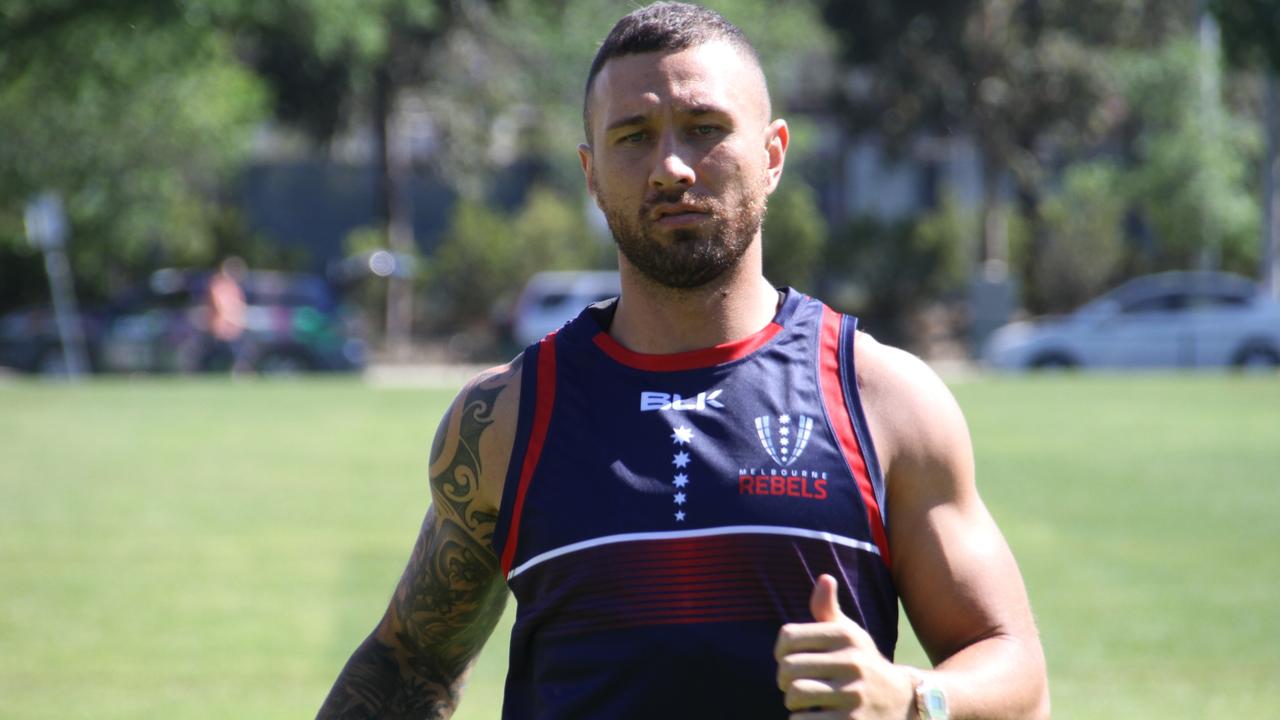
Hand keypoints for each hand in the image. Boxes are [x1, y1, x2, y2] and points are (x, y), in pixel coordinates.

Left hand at [774, 574, 915, 718]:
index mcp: (846, 636)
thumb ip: (828, 610)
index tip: (787, 660)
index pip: (789, 636)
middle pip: (789, 667)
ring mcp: (854, 694)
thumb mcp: (850, 635)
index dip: (780, 651)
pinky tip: (813, 716)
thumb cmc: (862, 664)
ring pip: (795, 694)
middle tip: (793, 685)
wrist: (904, 703)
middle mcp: (853, 662)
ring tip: (803, 702)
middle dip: (784, 680)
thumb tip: (824, 578)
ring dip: (792, 702)